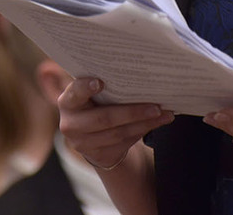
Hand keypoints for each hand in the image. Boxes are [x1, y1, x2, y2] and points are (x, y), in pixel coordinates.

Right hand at [57, 77, 173, 169]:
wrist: (92, 137)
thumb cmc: (95, 104)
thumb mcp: (92, 95)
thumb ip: (103, 86)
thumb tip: (137, 75)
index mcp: (68, 102)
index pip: (74, 93)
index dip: (85, 88)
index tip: (100, 82)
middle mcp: (71, 125)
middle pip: (104, 118)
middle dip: (133, 112)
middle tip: (156, 106)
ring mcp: (83, 144)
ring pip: (119, 133)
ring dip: (144, 123)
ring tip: (164, 114)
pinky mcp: (99, 156)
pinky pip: (124, 143)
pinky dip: (142, 131)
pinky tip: (157, 123)